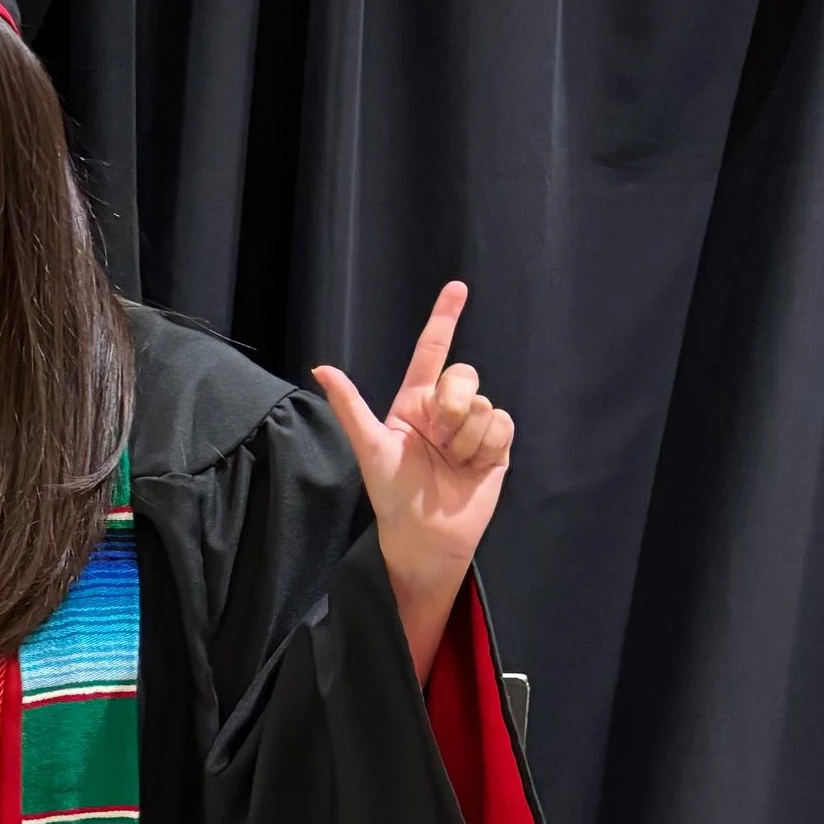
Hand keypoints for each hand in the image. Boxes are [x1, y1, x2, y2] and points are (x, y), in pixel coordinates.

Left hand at [314, 282, 514, 679]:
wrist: (426, 536)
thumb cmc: (392, 495)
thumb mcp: (370, 448)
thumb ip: (350, 407)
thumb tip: (321, 369)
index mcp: (414, 403)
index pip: (431, 352)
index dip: (445, 318)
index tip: (457, 287)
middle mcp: (444, 410)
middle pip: (464, 375)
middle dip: (452, 403)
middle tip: (439, 437)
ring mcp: (472, 427)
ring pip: (483, 403)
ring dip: (466, 436)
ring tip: (452, 462)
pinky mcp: (496, 447)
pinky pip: (501, 424)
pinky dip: (487, 445)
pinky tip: (473, 466)